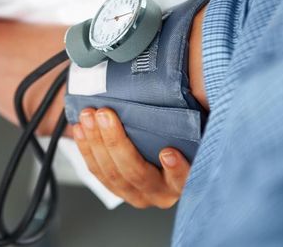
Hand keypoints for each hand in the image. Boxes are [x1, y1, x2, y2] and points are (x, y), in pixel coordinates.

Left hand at [73, 108, 189, 208]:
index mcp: (182, 182)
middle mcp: (159, 192)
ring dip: (95, 142)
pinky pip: (96, 170)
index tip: (168, 152)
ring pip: (111, 172)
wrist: (161, 150)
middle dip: (116, 142)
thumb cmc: (178, 137)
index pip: (182, 180)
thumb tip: (202, 90)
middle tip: (105, 115)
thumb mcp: (194, 130)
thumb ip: (195, 117)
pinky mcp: (115, 188)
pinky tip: (80, 129)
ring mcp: (135, 193)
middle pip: (136, 172)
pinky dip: (86, 148)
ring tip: (89, 116)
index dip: (176, 169)